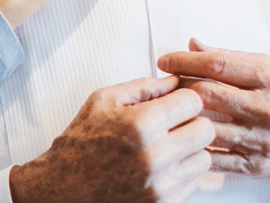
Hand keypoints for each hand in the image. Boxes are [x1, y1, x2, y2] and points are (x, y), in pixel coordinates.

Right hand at [9, 76, 214, 202]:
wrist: (63, 188)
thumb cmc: (80, 143)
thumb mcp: (104, 100)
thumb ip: (144, 87)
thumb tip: (174, 80)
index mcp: (140, 124)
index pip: (193, 102)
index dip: (185, 97)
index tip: (176, 101)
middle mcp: (155, 156)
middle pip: (206, 130)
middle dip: (193, 122)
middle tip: (176, 123)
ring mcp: (161, 184)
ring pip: (204, 159)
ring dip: (190, 150)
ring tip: (167, 146)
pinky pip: (193, 183)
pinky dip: (182, 173)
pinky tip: (161, 166)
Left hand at [157, 39, 269, 193]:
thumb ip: (229, 57)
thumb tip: (193, 44)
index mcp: (269, 78)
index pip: (216, 63)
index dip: (184, 60)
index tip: (165, 60)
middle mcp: (266, 108)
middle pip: (207, 94)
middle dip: (178, 87)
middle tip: (164, 84)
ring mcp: (261, 139)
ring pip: (207, 127)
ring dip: (182, 118)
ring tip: (169, 110)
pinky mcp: (256, 165)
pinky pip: (214, 158)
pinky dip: (194, 147)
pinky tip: (183, 137)